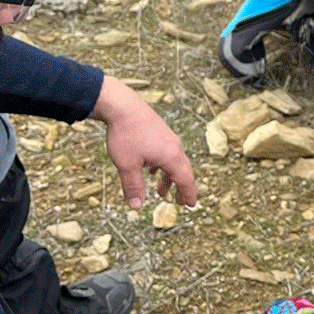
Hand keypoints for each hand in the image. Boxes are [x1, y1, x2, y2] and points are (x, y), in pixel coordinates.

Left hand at [90, 76, 197, 208]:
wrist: (122, 106)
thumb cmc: (126, 135)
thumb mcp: (127, 165)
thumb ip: (133, 187)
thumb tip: (136, 207)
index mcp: (171, 157)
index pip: (185, 180)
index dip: (188, 194)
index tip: (191, 205)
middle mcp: (175, 147)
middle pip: (183, 171)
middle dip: (181, 188)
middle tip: (179, 202)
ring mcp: (169, 139)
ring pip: (174, 162)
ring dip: (169, 178)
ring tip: (161, 190)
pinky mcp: (161, 133)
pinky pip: (168, 153)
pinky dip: (163, 166)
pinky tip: (150, 169)